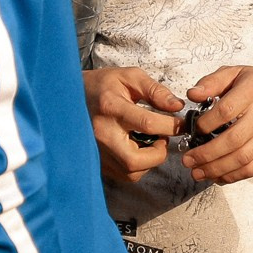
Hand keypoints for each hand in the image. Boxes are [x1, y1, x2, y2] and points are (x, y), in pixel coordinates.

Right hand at [83, 67, 186, 181]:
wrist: (69, 97)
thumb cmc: (102, 85)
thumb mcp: (129, 77)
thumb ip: (155, 91)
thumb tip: (177, 107)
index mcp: (111, 108)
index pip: (148, 124)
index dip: (172, 126)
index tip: (183, 124)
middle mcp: (102, 133)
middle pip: (136, 160)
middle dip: (158, 153)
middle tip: (163, 138)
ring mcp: (97, 150)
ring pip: (130, 172)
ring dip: (149, 161)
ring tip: (149, 142)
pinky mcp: (97, 160)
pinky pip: (123, 175)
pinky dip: (137, 166)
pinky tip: (137, 148)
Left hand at [180, 65, 252, 184]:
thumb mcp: (237, 73)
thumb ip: (212, 82)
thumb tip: (193, 94)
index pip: (226, 110)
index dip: (207, 123)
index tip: (195, 128)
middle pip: (233, 140)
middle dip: (206, 154)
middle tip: (188, 159)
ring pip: (241, 158)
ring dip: (216, 168)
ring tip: (197, 171)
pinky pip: (251, 169)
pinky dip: (231, 176)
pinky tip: (216, 175)